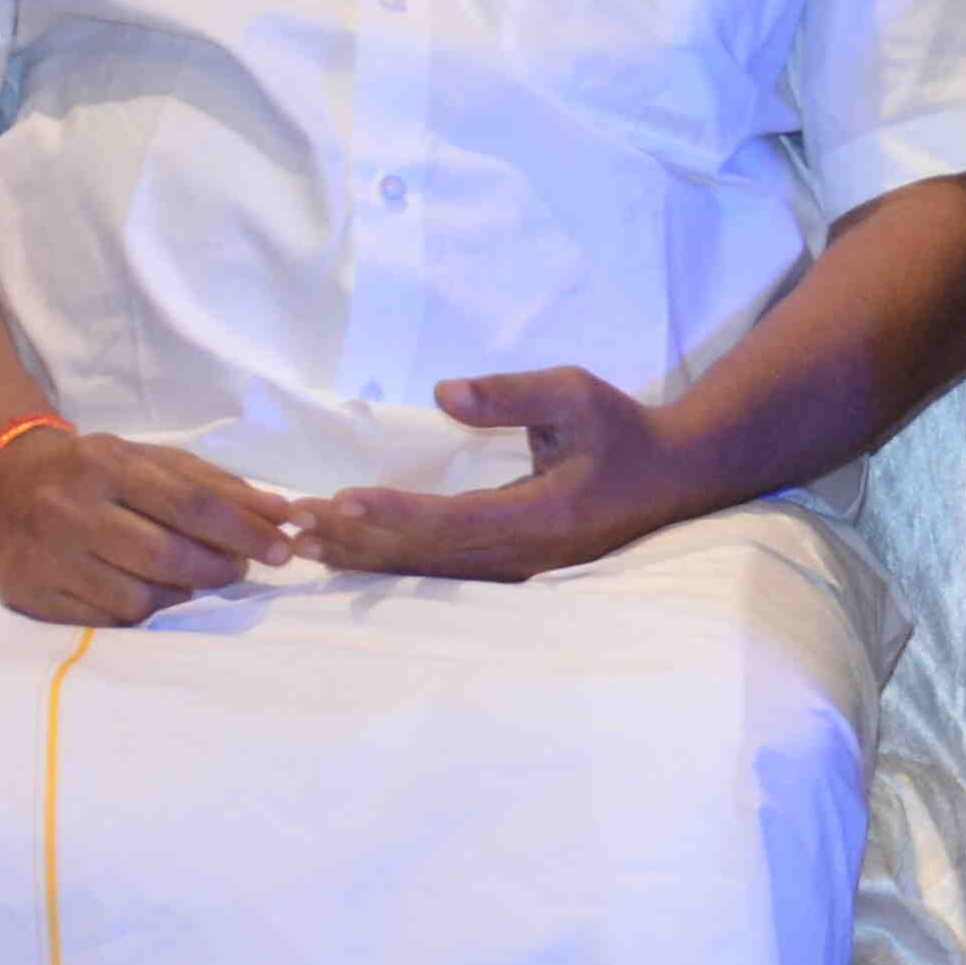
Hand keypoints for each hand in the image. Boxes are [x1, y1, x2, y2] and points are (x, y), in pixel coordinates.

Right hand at [0, 426, 298, 626]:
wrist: (1, 486)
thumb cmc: (95, 472)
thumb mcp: (152, 461)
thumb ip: (220, 485)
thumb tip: (284, 516)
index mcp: (106, 465)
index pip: (190, 504)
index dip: (244, 531)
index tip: (281, 549)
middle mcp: (71, 510)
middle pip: (167, 555)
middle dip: (219, 569)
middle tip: (240, 569)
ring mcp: (48, 557)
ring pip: (139, 597)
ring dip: (184, 596)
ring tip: (196, 580)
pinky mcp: (33, 597)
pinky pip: (108, 621)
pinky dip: (145, 614)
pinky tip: (155, 595)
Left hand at [290, 367, 708, 583]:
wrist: (672, 476)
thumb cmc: (623, 428)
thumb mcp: (576, 393)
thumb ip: (512, 393)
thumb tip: (443, 393)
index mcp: (543, 516)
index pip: (454, 521)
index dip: (395, 514)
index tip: (339, 500)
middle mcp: (523, 555)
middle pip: (426, 554)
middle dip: (357, 536)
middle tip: (293, 520)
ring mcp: (516, 569)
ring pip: (426, 570)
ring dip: (363, 554)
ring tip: (301, 540)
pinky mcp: (508, 569)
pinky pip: (437, 571)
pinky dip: (387, 562)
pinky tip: (347, 554)